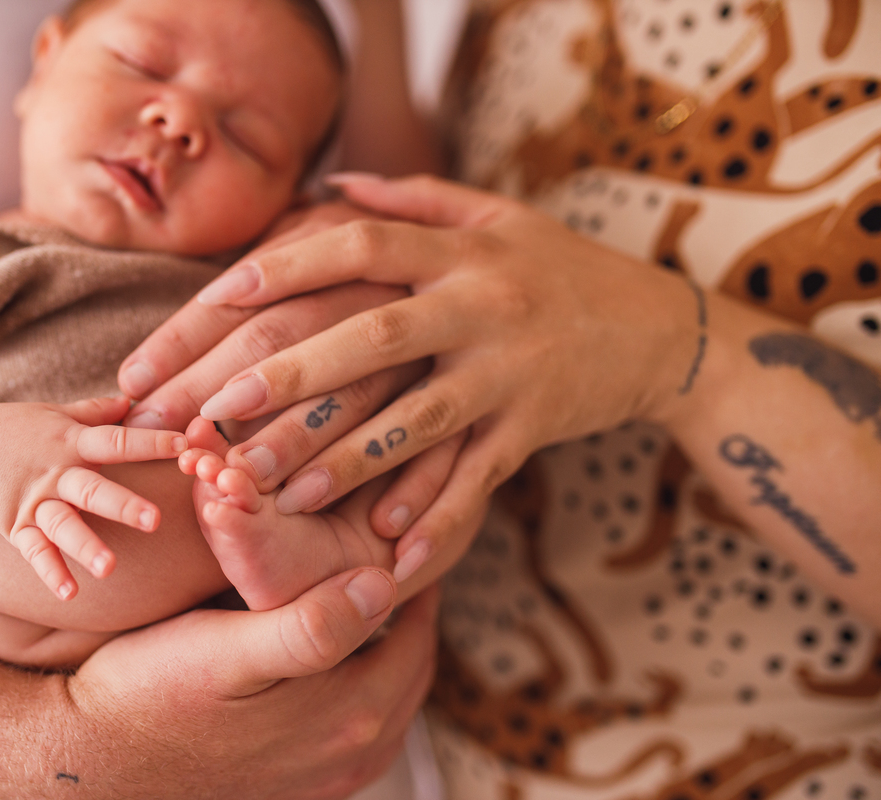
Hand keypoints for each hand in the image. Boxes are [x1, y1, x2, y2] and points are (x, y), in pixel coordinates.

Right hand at [0, 396, 186, 598]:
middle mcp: (56, 473)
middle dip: (123, 504)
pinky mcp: (15, 526)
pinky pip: (34, 551)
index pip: (117, 441)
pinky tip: (69, 592)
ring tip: (109, 568)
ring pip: (63, 525)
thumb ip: (98, 410)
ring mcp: (35, 502)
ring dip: (86, 547)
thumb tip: (135, 398)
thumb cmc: (18, 428)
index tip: (186, 446)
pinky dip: (50, 572)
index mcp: (73, 442)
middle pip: (92, 489)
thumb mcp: (57, 412)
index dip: (151, 443)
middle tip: (155, 520)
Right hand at [59, 569, 439, 799]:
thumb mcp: (227, 651)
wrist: (95, 759)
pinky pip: (358, 727)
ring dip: (386, 646)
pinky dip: (361, 682)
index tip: (399, 530)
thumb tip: (383, 584)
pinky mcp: (301, 786)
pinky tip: (330, 651)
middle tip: (387, 552)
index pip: (416, 631)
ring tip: (362, 593)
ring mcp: (329, 777)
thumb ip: (311, 626)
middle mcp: (353, 755)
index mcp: (350, 716)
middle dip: (406, 609)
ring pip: (389, 698)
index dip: (412, 576)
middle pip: (410, 665)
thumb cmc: (152, 692)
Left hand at [183, 173, 702, 578]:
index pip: (361, 247)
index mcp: (460, 250)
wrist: (662, 328)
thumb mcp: (496, 216)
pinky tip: (391, 545)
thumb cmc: (560, 268)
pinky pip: (480, 477)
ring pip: (419, 420)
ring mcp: (510, 370)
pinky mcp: (537, 427)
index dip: (289, 266)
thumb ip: (413, 198)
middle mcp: (482, 305)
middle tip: (218, 408)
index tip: (219, 296)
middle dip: (293, 374)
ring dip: (348, 459)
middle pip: (375, 335)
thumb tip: (334, 180)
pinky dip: (440, 514)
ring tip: (281, 492)